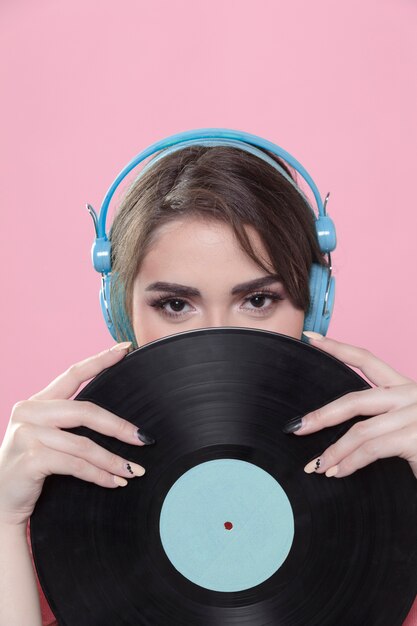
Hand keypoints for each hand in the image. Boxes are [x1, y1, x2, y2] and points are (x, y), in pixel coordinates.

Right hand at [0, 342, 154, 526]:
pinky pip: (76, 465)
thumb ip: (69, 425)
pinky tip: (114, 482)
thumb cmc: (29, 470)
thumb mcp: (46, 439)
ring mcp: (27, 434)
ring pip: (83, 444)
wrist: (0, 503)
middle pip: (85, 411)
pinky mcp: (30, 459)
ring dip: (113, 460)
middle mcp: (28, 412)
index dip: (100, 360)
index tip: (125, 348)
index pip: (72, 374)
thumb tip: (117, 425)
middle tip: (144, 439)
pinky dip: (99, 475)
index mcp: (36, 402)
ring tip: (134, 471)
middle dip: (118, 427)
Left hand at [285, 331, 416, 478]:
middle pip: (355, 398)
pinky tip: (338, 472)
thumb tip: (342, 435)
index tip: (311, 338)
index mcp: (407, 388)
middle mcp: (412, 394)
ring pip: (360, 430)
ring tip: (317, 465)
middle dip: (322, 415)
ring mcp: (414, 414)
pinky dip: (350, 463)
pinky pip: (371, 449)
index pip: (368, 359)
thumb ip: (382, 422)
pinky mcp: (414, 436)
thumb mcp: (408, 427)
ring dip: (334, 451)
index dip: (338, 347)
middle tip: (296, 428)